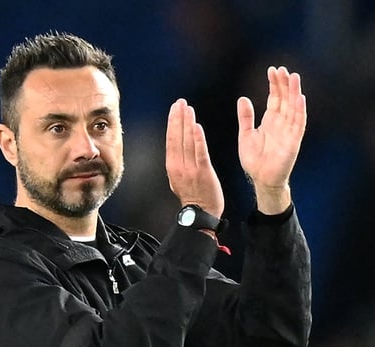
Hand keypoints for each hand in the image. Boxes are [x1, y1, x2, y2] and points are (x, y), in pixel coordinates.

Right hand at [165, 98, 223, 217]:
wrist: (201, 214)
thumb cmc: (193, 197)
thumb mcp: (178, 179)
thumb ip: (177, 163)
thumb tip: (176, 149)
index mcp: (172, 166)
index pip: (171, 140)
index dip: (172, 123)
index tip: (174, 109)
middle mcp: (178, 166)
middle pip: (176, 137)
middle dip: (178, 118)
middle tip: (180, 103)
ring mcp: (190, 169)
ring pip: (187, 142)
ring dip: (186, 123)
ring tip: (188, 109)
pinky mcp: (203, 172)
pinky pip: (199, 153)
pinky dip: (197, 139)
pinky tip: (196, 127)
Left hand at [237, 66, 306, 213]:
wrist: (261, 179)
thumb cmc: (254, 160)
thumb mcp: (245, 135)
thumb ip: (246, 117)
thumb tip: (243, 98)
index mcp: (270, 121)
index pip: (274, 98)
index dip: (274, 85)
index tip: (272, 71)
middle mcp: (281, 123)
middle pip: (285, 99)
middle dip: (284, 84)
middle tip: (283, 69)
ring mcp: (288, 131)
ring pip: (293, 108)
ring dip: (294, 93)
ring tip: (294, 77)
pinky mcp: (293, 141)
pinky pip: (299, 124)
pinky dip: (300, 111)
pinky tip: (300, 98)